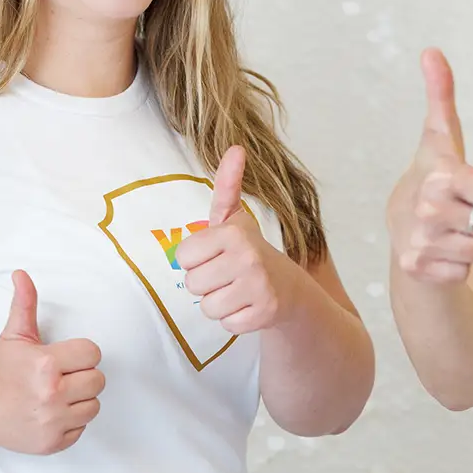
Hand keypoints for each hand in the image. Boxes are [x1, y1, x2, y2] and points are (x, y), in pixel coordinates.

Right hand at [0, 271, 103, 453]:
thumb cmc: (0, 371)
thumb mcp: (14, 335)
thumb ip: (25, 304)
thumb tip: (22, 274)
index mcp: (45, 364)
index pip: (92, 353)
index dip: (81, 354)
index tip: (64, 358)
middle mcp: (51, 394)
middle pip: (98, 380)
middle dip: (82, 376)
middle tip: (61, 376)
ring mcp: (53, 422)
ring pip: (94, 406)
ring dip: (80, 400)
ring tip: (58, 395)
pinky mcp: (53, 443)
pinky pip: (82, 428)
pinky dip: (71, 422)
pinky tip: (52, 413)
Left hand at [175, 146, 291, 335]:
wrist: (289, 286)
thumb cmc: (249, 251)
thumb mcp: (234, 219)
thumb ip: (227, 185)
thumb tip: (236, 147)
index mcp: (233, 232)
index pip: (183, 257)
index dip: (196, 259)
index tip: (216, 255)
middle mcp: (248, 257)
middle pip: (192, 284)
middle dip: (206, 283)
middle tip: (227, 276)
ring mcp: (259, 287)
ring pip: (208, 307)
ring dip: (220, 303)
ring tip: (237, 291)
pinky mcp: (265, 313)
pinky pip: (227, 325)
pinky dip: (235, 320)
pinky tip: (248, 306)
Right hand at [387, 49, 472, 284]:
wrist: (401, 230)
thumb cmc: (433, 180)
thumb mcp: (440, 140)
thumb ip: (441, 97)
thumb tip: (431, 51)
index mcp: (439, 175)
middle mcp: (426, 208)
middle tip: (460, 211)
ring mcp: (420, 241)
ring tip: (452, 231)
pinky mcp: (417, 269)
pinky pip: (466, 272)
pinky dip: (458, 265)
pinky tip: (441, 252)